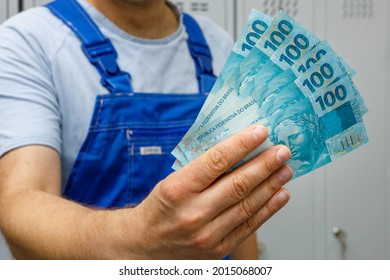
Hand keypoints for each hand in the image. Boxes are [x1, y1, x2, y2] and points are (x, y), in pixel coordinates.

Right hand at [126, 125, 291, 258]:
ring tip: (285, 169)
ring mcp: (207, 234)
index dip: (242, 144)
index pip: (216, 161)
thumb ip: (201, 169)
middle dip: (265, 164)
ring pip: (248, 205)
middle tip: (282, 151)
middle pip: (238, 184)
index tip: (260, 132)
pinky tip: (280, 194)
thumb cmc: (159, 209)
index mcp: (177, 189)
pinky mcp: (218, 249)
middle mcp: (193, 212)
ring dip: (271, 184)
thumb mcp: (171, 182)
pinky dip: (268, 209)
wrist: (144, 245)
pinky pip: (249, 226)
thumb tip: (237, 150)